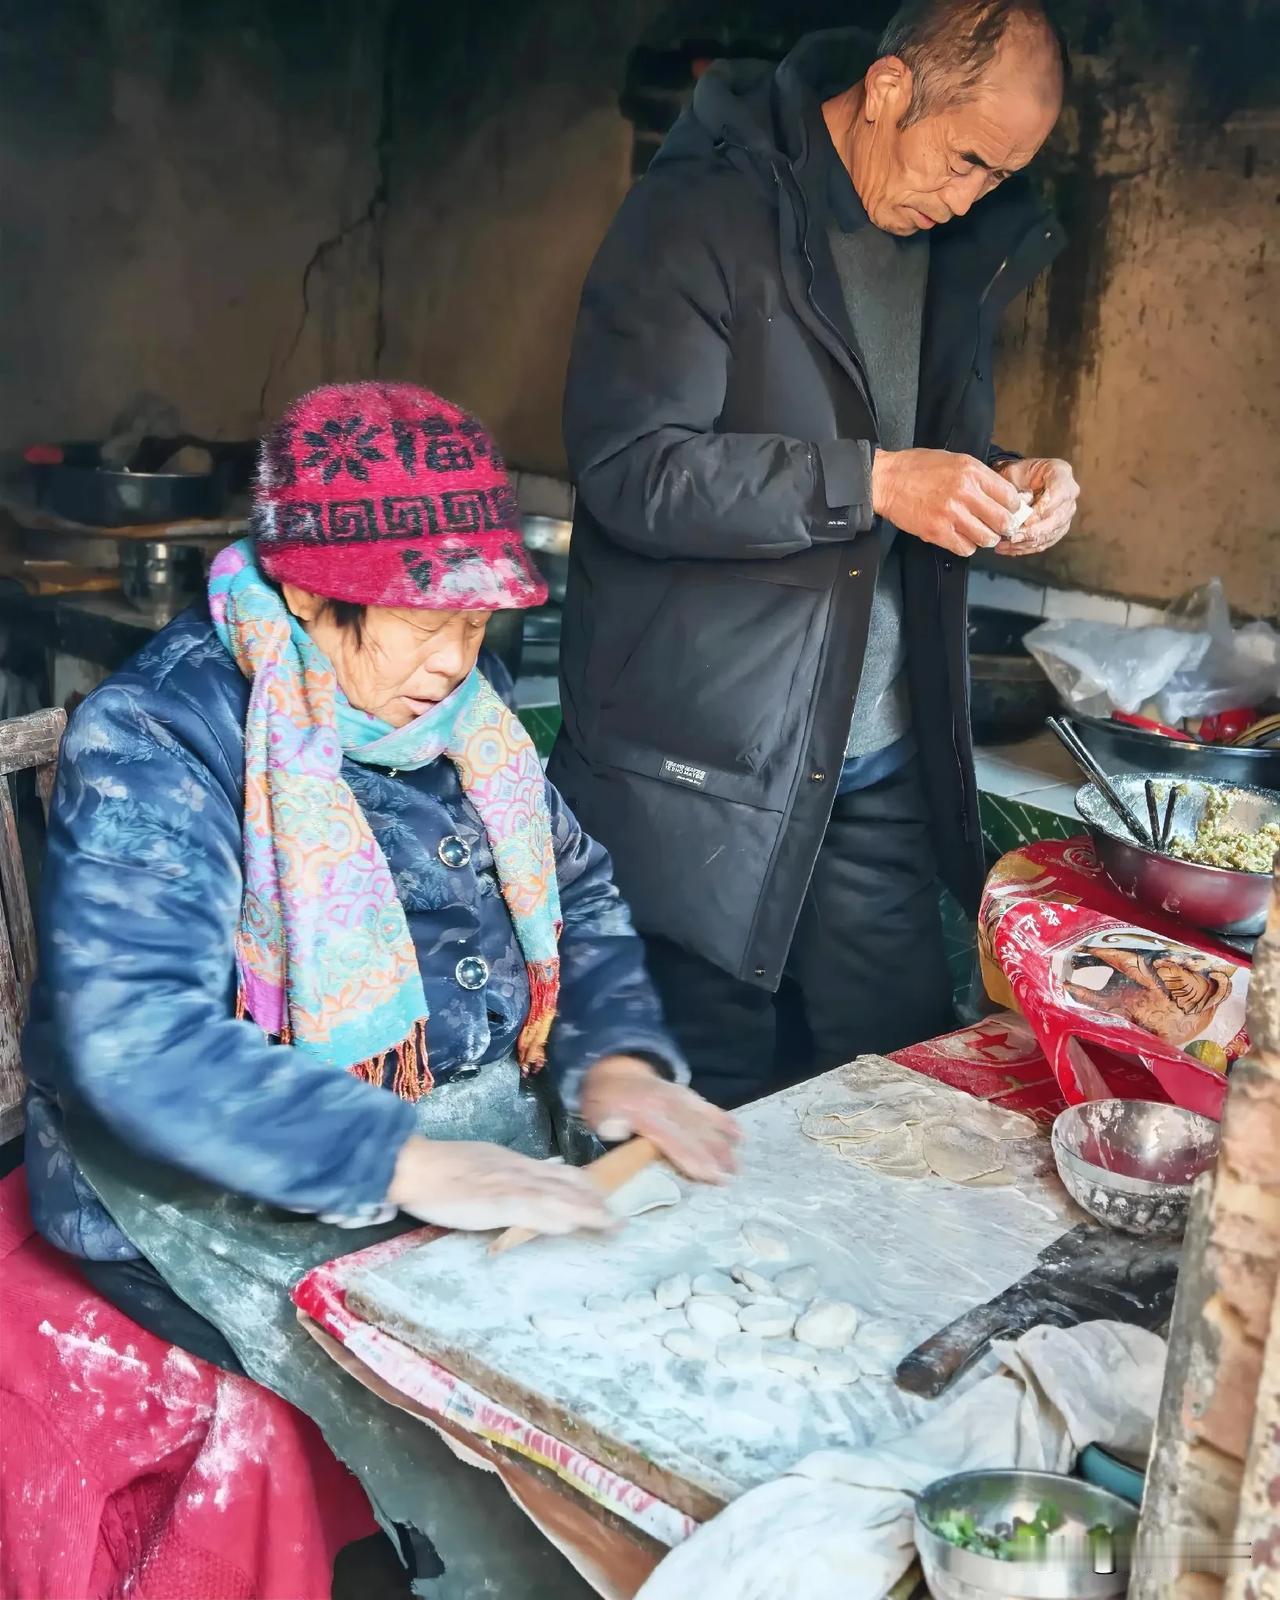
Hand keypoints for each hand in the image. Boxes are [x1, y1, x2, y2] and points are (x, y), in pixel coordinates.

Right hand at [386, 1136, 614, 1233]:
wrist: (414, 1164)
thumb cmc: (439, 1167)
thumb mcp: (482, 1162)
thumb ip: (506, 1173)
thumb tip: (529, 1178)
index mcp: (513, 1163)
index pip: (558, 1173)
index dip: (584, 1186)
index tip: (602, 1196)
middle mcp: (518, 1171)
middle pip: (566, 1184)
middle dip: (593, 1201)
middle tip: (616, 1218)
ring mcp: (509, 1185)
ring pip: (556, 1197)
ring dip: (584, 1211)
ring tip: (608, 1224)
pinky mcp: (495, 1201)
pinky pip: (530, 1209)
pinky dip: (552, 1216)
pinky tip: (569, 1225)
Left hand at [580, 1055, 740, 1183]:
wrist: (615, 1069)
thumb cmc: (605, 1102)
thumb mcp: (595, 1112)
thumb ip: (606, 1121)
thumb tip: (615, 1129)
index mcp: (644, 1113)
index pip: (672, 1139)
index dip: (691, 1157)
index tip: (710, 1174)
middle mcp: (666, 1105)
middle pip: (693, 1132)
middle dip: (713, 1154)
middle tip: (731, 1174)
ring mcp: (678, 1097)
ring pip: (703, 1121)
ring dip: (721, 1141)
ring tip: (736, 1163)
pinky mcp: (685, 1094)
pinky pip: (706, 1106)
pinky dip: (722, 1119)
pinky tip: (738, 1132)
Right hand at [871, 447, 1023, 557]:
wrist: (887, 481)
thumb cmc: (918, 468)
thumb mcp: (955, 460)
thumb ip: (979, 477)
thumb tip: (1000, 494)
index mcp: (972, 472)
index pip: (1009, 496)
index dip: (1013, 506)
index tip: (1009, 510)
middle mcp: (965, 493)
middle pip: (1002, 521)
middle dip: (1004, 526)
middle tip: (998, 526)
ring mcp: (951, 515)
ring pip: (986, 538)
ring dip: (985, 538)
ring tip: (978, 532)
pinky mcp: (937, 532)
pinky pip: (965, 548)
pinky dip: (966, 546)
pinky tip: (961, 537)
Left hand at [993, 458, 1078, 555]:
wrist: (1018, 481)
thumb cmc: (1016, 474)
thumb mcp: (1013, 473)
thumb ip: (1016, 492)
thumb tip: (1018, 517)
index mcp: (1061, 473)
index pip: (1058, 494)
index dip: (1042, 510)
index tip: (1025, 520)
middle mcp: (1069, 493)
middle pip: (1057, 518)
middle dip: (1034, 531)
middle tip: (1013, 537)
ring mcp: (1066, 512)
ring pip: (1051, 533)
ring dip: (1027, 542)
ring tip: (1005, 545)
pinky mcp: (1059, 528)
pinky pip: (1046, 542)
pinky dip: (1027, 547)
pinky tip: (1010, 549)